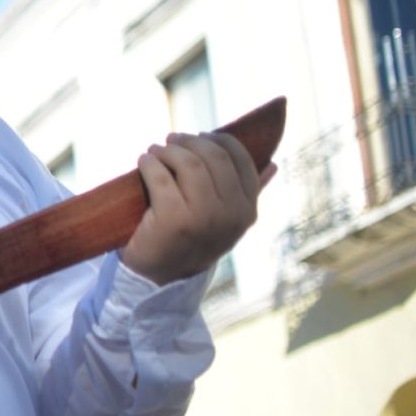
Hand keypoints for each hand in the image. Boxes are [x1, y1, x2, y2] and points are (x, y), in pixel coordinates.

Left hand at [121, 131, 271, 284]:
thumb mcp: (224, 221)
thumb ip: (248, 194)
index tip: (198, 137)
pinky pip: (161, 176)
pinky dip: (149, 163)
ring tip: (155, 152)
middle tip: (171, 140)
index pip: (241, 159)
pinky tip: (143, 162)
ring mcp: (204, 218)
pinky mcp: (173, 220)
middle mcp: (231, 215)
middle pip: (214, 156)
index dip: (219, 140)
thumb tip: (272, 165)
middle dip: (190, 142)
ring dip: (168, 150)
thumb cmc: (190, 241)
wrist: (159, 277)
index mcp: (247, 211)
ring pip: (189, 163)